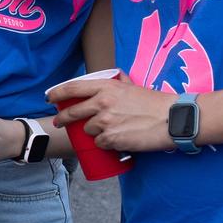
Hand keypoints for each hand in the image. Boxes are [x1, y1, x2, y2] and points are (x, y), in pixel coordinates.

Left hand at [47, 72, 177, 154]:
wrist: (172, 118)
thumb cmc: (155, 103)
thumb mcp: (132, 86)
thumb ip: (118, 84)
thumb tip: (114, 77)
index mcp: (106, 87)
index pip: (72, 88)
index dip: (56, 93)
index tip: (49, 98)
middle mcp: (102, 103)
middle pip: (72, 113)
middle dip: (62, 119)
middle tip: (60, 122)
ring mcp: (105, 122)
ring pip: (87, 131)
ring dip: (93, 133)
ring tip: (110, 131)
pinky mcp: (112, 139)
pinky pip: (100, 144)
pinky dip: (105, 144)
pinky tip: (116, 142)